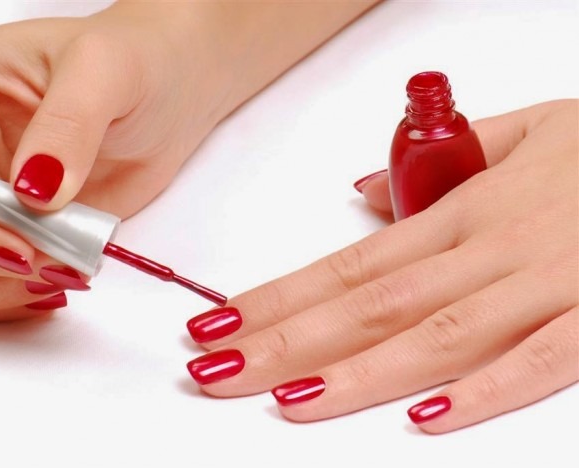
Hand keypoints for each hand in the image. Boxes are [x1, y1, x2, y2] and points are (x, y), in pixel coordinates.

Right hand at [0, 4, 230, 319]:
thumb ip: (68, 124)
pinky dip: (10, 294)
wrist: (166, 92)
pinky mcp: (4, 225)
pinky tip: (59, 278)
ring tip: (63, 271)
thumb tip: (34, 194)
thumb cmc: (133, 61)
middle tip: (58, 260)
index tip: (21, 246)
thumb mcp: (105, 70)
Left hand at [184, 99, 577, 432]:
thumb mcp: (520, 133)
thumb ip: (435, 166)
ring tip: (284, 401)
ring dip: (355, 374)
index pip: (347, 263)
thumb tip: (367, 193)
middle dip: (285, 342)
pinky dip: (483, 389)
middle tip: (216, 370)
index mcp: (461, 213)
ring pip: (435, 336)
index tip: (220, 323)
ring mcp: (544, 284)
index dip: (277, 296)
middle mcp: (488, 250)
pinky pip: (540, 362)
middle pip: (367, 305)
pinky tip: (422, 417)